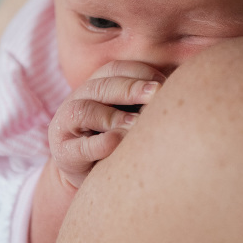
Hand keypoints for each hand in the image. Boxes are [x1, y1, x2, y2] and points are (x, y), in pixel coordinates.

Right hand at [48, 60, 164, 188]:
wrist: (87, 173)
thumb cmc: (116, 137)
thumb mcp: (128, 114)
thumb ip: (144, 101)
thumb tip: (178, 89)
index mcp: (95, 85)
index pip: (114, 69)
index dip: (138, 72)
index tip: (163, 83)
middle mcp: (77, 99)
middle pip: (101, 86)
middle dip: (130, 88)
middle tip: (156, 93)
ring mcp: (65, 125)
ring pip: (84, 111)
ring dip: (113, 115)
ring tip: (136, 123)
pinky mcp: (64, 153)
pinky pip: (79, 147)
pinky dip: (98, 144)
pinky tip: (117, 143)